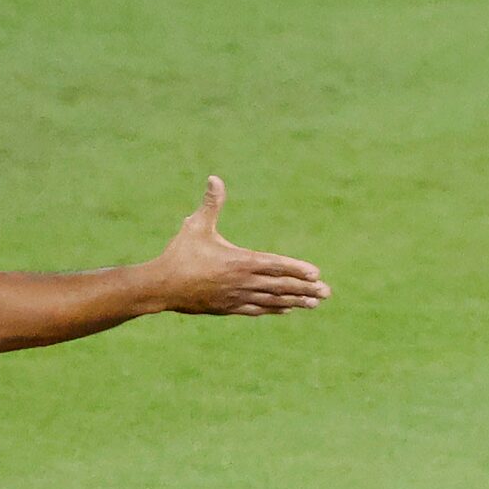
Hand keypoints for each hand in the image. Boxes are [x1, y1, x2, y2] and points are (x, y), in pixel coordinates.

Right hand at [154, 177, 328, 316]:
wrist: (161, 287)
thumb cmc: (179, 254)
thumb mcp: (196, 226)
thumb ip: (210, 204)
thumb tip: (215, 178)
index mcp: (239, 261)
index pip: (275, 265)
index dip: (297, 269)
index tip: (316, 273)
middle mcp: (242, 282)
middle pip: (280, 286)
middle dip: (305, 289)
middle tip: (327, 292)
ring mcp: (236, 297)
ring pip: (272, 301)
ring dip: (295, 301)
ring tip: (315, 303)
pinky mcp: (228, 308)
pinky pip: (257, 309)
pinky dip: (273, 309)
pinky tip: (286, 309)